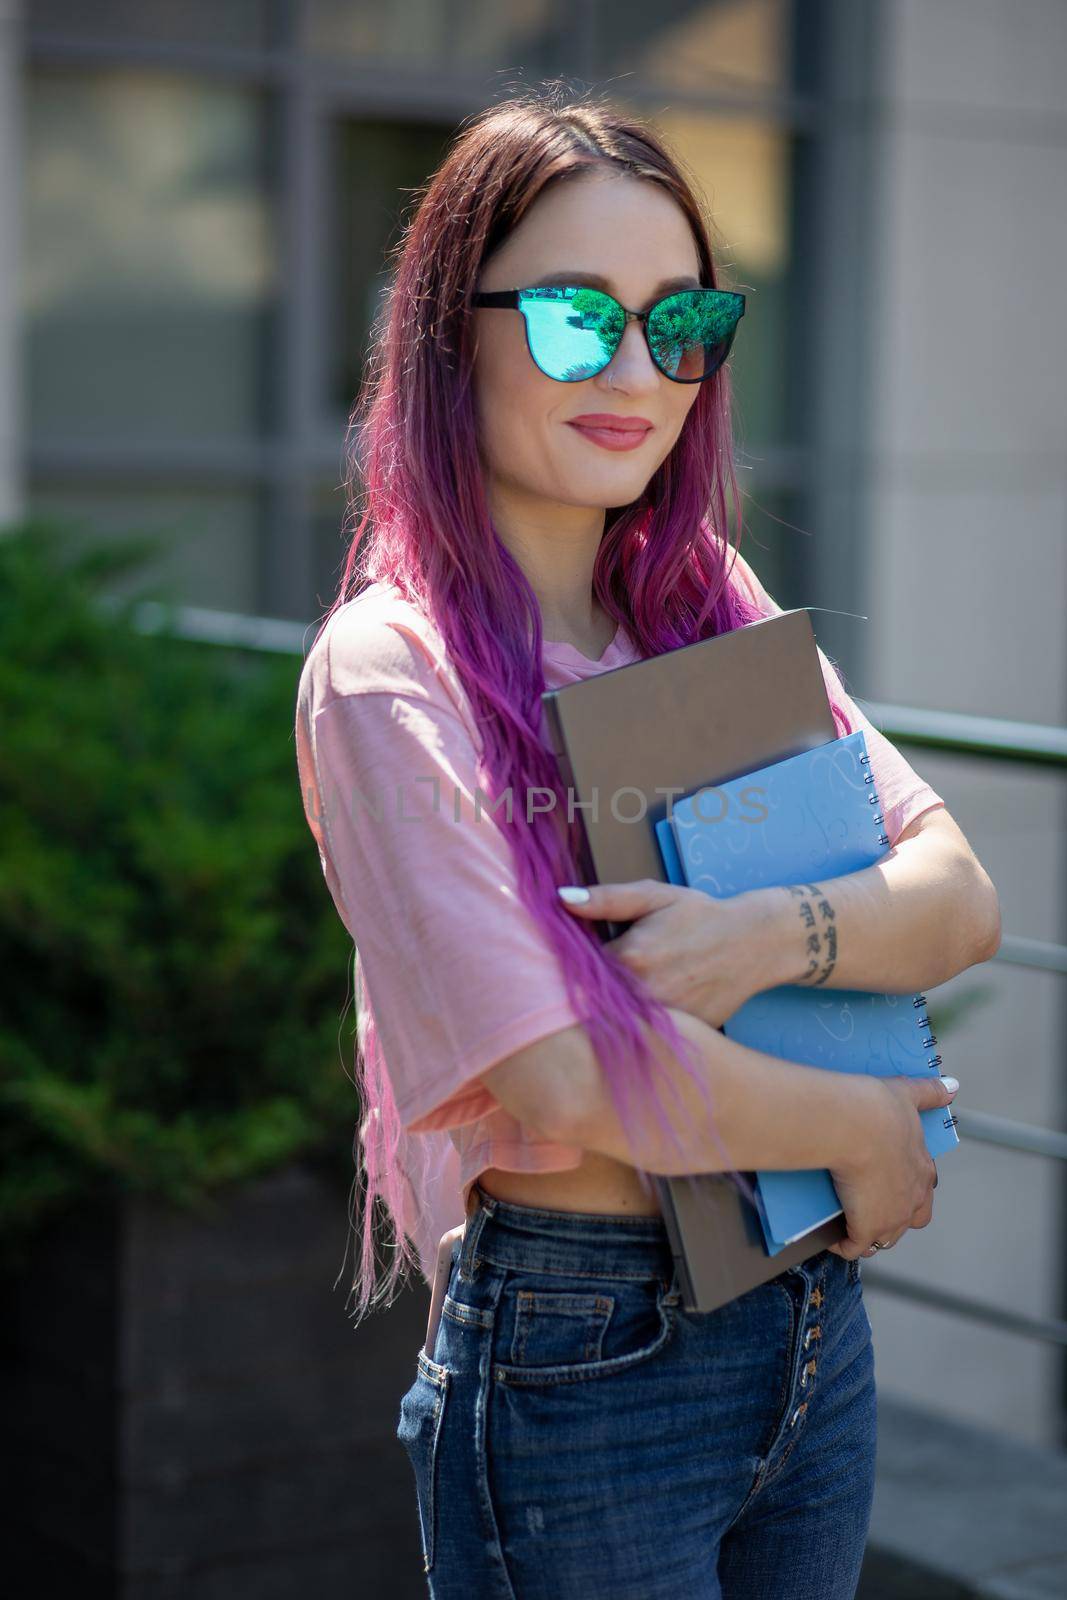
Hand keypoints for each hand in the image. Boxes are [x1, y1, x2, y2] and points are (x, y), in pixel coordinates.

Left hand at [557, 879, 777, 1029]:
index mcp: (629, 958)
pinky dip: (638, 1027)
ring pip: (618, 1023)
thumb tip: (560, 899)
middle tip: (592, 981)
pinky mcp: (681, 1036)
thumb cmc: (699, 916)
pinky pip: (646, 1036)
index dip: (569, 968)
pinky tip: (642, 1010)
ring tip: (623, 994)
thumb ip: (606, 899)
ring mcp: (664, 1020)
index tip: (567, 963)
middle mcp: (644, 994)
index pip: (575, 971)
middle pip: (594, 1002)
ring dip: (611, 1013)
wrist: (754, 944)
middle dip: (588, 992)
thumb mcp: (653, 897)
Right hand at [826, 1075, 957, 1259]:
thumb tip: (953, 1085)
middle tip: (872, 1210)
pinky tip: (833, 1239)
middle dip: (895, 1219)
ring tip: (852, 1229)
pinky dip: (845, 1246)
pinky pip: (856, 1247)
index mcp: (922, 1168)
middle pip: (911, 1220)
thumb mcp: (906, 1093)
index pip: (924, 1188)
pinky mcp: (866, 1227)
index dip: (908, 1188)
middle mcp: (913, 1198)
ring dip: (871, 1235)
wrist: (854, 1124)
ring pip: (886, 1237)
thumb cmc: (877, 1108)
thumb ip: (930, 1092)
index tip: (890, 1183)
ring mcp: (891, 1217)